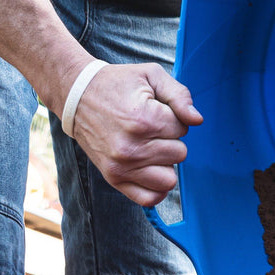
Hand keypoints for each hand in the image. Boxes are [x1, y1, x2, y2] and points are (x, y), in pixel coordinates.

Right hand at [66, 62, 202, 205]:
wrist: (77, 96)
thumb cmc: (117, 84)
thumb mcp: (151, 76)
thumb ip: (180, 95)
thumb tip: (197, 120)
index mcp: (144, 120)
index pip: (183, 129)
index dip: (173, 118)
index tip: (155, 111)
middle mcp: (133, 148)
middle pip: (179, 154)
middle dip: (169, 139)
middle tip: (150, 128)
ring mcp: (122, 166)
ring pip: (169, 178)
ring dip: (164, 163)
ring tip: (149, 147)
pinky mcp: (114, 178)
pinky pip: (149, 198)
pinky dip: (156, 188)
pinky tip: (151, 170)